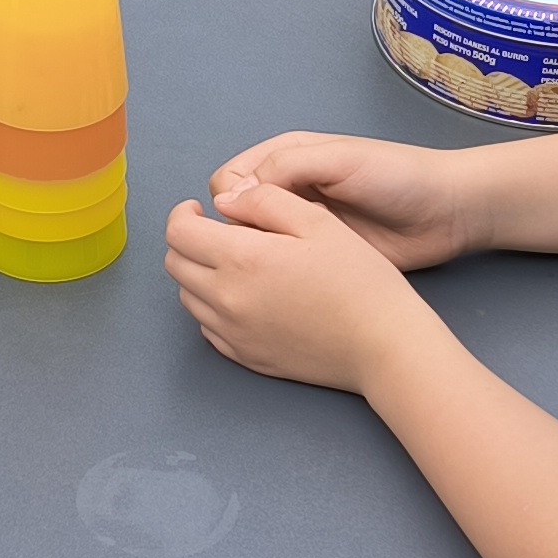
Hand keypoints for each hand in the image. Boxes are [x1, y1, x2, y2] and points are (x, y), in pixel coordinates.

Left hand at [165, 175, 444, 394]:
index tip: (198, 209)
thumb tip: (225, 200)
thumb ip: (265, 201)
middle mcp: (227, 299)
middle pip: (176, 264)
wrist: (381, 344)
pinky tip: (244, 297)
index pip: (179, 232)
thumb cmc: (358, 280)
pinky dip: (213, 307)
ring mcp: (233, 333)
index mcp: (242, 259)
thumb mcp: (317, 221)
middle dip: (188, 241)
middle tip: (215, 232)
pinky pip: (208, 328)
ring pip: (188, 297)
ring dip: (198, 274)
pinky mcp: (245, 357)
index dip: (183, 213)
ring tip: (232, 263)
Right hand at [205, 130, 483, 269]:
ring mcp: (301, 228)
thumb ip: (285, 167)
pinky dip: (274, 275)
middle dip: (238, 232)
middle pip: (234, 215)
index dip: (231, 201)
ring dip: (255, 256)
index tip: (254, 219)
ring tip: (277, 268)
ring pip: (254, 245)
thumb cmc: (397, 175)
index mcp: (284, 160)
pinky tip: (285, 284)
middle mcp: (286, 192)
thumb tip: (228, 198)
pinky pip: (280, 268)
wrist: (447, 212)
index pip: (228, 180)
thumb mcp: (338, 159)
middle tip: (266, 248)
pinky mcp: (317, 258)